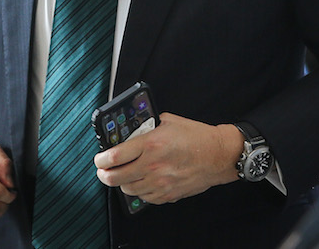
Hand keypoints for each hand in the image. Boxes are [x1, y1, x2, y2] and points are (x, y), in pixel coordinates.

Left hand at [93, 113, 242, 204]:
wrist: (219, 155)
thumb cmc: (197, 137)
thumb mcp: (168, 121)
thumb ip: (148, 126)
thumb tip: (134, 130)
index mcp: (151, 144)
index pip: (115, 156)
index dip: (101, 160)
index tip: (98, 160)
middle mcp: (153, 165)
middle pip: (117, 177)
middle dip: (104, 175)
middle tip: (102, 171)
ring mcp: (161, 182)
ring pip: (129, 189)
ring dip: (121, 183)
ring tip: (121, 176)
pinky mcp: (169, 193)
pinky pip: (145, 197)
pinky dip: (139, 191)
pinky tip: (140, 183)